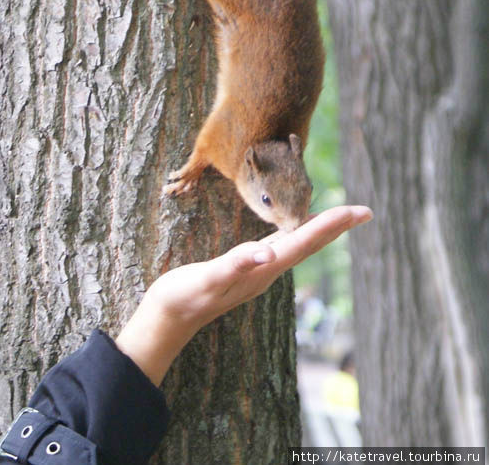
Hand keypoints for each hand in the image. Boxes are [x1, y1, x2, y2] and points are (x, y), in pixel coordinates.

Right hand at [115, 205, 372, 384]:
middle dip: (336, 226)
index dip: (332, 225)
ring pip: (298, 247)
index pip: (305, 242)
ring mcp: (258, 272)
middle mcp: (267, 271)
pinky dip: (295, 234)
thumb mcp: (207, 280)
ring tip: (341, 218)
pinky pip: (280, 247)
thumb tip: (268, 254)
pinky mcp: (246, 270)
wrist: (168, 319)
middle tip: (364, 211)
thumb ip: (236, 266)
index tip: (359, 211)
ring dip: (321, 231)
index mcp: (263, 269)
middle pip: (309, 244)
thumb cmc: (184, 296)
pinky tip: (297, 228)